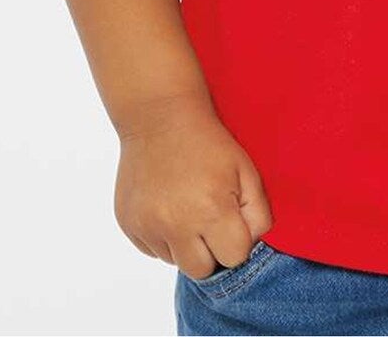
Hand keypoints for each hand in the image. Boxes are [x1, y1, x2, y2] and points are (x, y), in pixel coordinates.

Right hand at [113, 90, 274, 280]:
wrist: (159, 117)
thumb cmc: (208, 143)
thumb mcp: (246, 170)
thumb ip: (258, 214)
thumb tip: (250, 243)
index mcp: (211, 210)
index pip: (234, 257)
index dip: (237, 240)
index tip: (232, 219)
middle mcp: (176, 225)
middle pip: (201, 270)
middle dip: (211, 251)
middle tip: (210, 219)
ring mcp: (148, 226)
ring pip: (175, 260)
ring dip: (185, 243)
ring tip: (187, 205)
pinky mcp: (129, 224)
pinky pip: (152, 249)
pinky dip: (162, 235)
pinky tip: (167, 204)